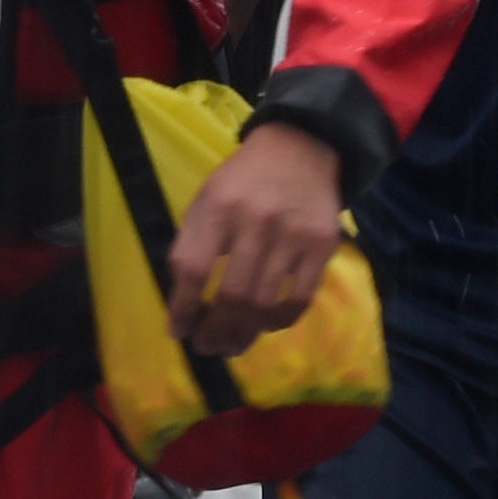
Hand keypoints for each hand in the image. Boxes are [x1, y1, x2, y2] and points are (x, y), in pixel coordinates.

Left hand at [168, 122, 343, 355]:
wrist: (300, 150)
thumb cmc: (241, 181)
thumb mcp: (205, 200)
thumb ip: (193, 244)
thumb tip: (184, 301)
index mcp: (216, 207)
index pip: (193, 269)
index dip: (183, 308)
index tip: (177, 331)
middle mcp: (255, 221)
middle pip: (233, 294)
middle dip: (215, 330)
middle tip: (206, 348)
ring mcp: (293, 235)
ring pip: (265, 302)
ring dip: (244, 333)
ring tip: (231, 345)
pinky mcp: (322, 245)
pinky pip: (300, 298)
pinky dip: (279, 320)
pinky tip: (264, 326)